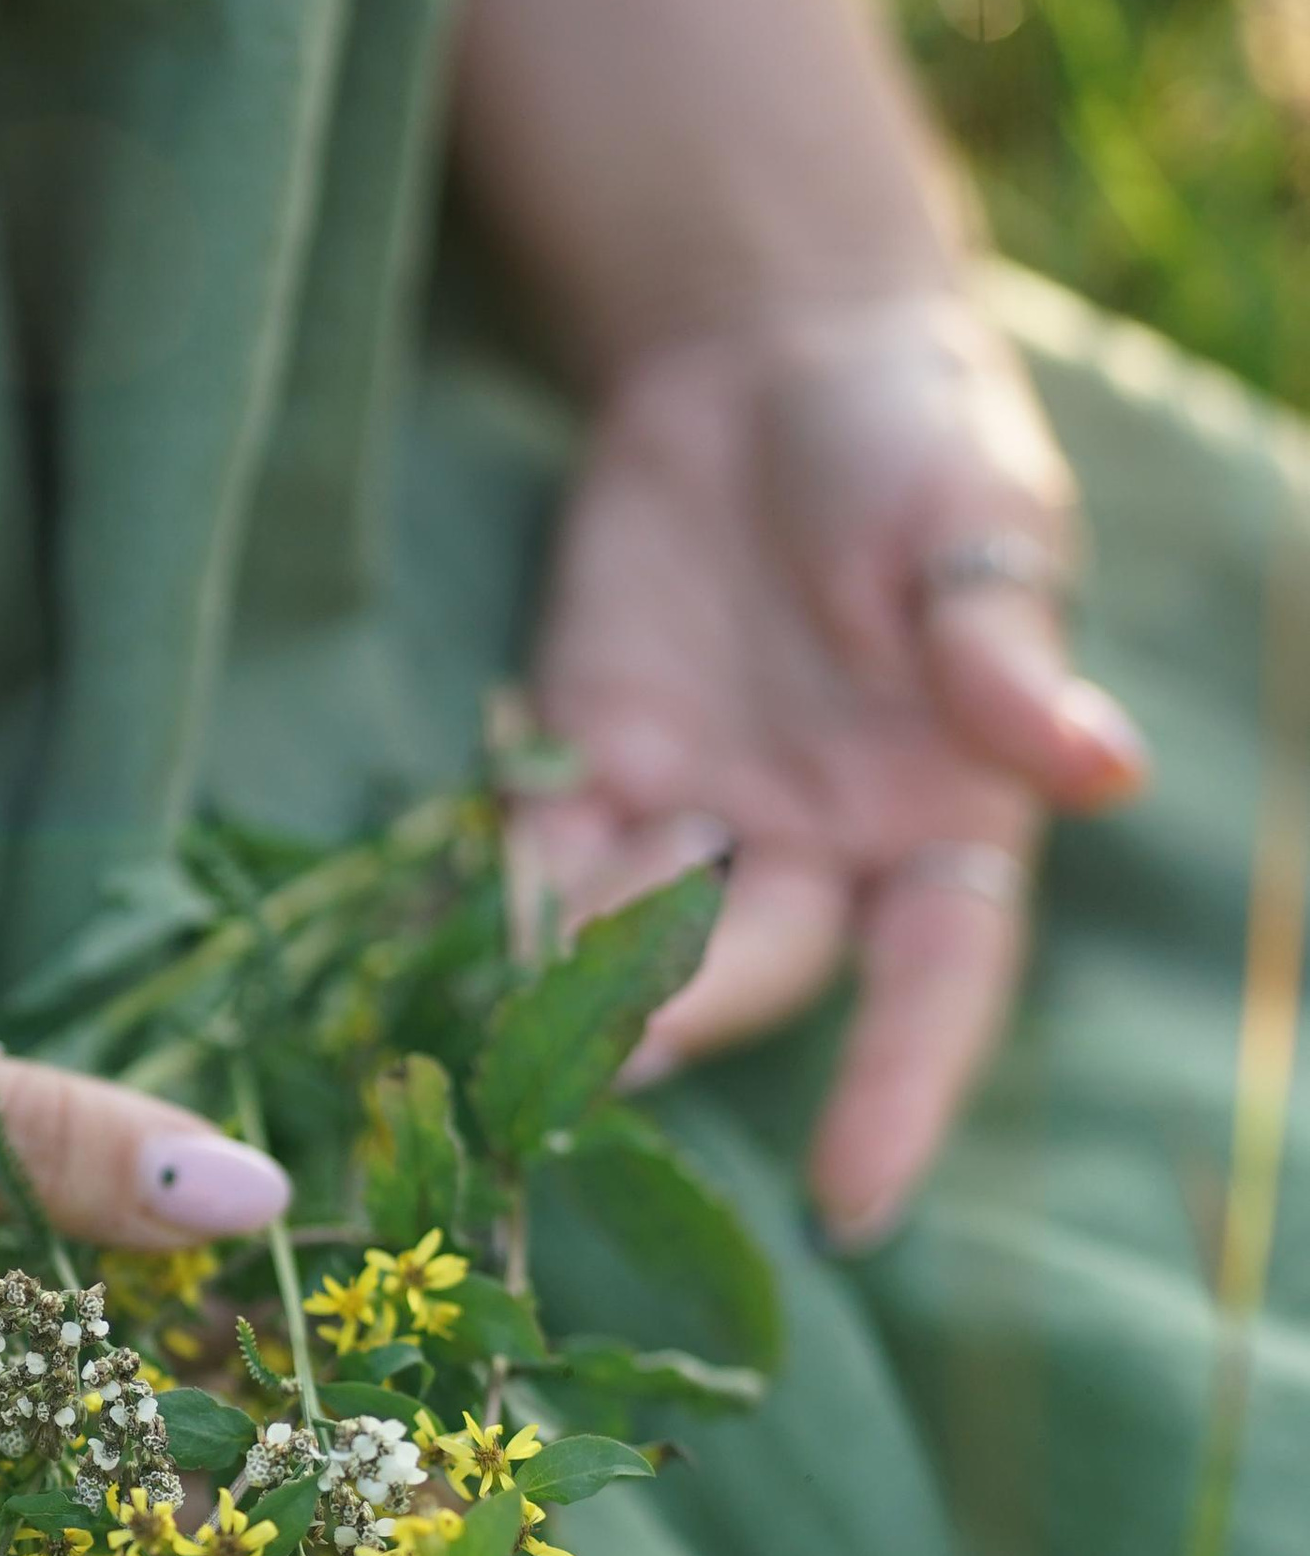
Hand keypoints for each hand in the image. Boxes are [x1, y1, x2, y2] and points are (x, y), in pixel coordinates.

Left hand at [516, 291, 1148, 1249]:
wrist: (765, 352)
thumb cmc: (914, 432)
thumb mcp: (979, 522)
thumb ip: (1004, 651)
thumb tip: (1099, 769)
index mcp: (943, 815)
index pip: (936, 983)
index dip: (900, 1092)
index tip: (851, 1203)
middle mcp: (814, 846)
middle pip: (755, 964)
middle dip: (689, 1003)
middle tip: (617, 1041)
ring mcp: (690, 811)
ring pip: (629, 932)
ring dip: (572, 974)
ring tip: (513, 1003)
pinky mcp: (578, 762)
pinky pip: (535, 856)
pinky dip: (496, 897)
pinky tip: (455, 932)